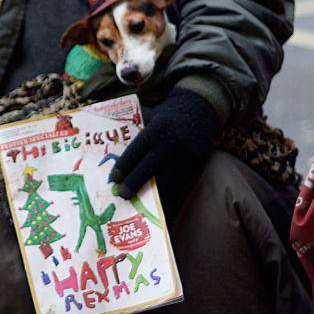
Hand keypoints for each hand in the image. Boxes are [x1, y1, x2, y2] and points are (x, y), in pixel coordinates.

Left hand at [109, 88, 219, 204]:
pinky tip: (154, 201)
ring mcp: (181, 158)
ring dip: (149, 194)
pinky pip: (176, 185)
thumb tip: (119, 155)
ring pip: (163, 182)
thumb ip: (138, 135)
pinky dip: (165, 195)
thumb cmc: (169, 115)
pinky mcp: (192, 166)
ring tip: (137, 201)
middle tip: (122, 194)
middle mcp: (168, 146)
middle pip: (146, 170)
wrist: (200, 111)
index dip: (122, 168)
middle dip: (133, 184)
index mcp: (155, 131)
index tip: (113, 179)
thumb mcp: (151, 118)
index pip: (134, 153)